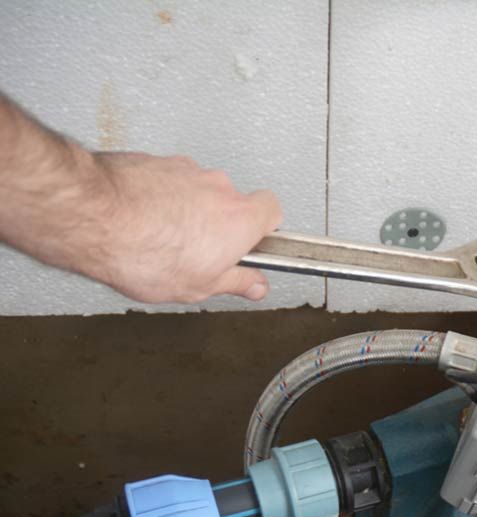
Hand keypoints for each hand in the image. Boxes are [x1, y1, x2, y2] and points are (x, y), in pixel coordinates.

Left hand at [88, 152, 282, 302]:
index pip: (273, 211)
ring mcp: (185, 169)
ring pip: (197, 190)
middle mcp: (218, 186)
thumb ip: (236, 282)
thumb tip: (255, 285)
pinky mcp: (154, 160)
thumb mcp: (200, 286)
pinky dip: (159, 198)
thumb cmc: (144, 250)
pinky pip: (166, 180)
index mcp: (240, 218)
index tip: (253, 246)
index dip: (265, 229)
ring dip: (187, 210)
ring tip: (162, 238)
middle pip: (232, 201)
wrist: (93, 216)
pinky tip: (141, 221)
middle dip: (219, 223)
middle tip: (200, 251)